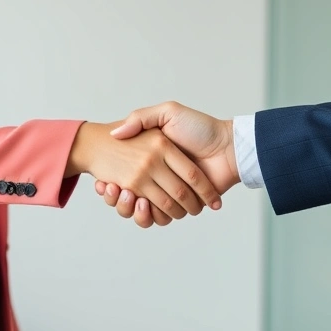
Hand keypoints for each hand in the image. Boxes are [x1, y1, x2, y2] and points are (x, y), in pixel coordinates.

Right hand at [95, 102, 240, 226]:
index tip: (102, 182)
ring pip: (140, 210)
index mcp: (151, 157)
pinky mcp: (181, 206)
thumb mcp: (168, 113)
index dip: (109, 183)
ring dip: (127, 208)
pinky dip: (148, 216)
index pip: (122, 174)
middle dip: (115, 197)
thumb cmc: (201, 128)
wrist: (228, 147)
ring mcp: (169, 192)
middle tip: (111, 188)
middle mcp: (157, 176)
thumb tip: (115, 133)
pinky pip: (159, 217)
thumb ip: (142, 118)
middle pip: (127, 195)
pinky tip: (141, 204)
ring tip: (125, 194)